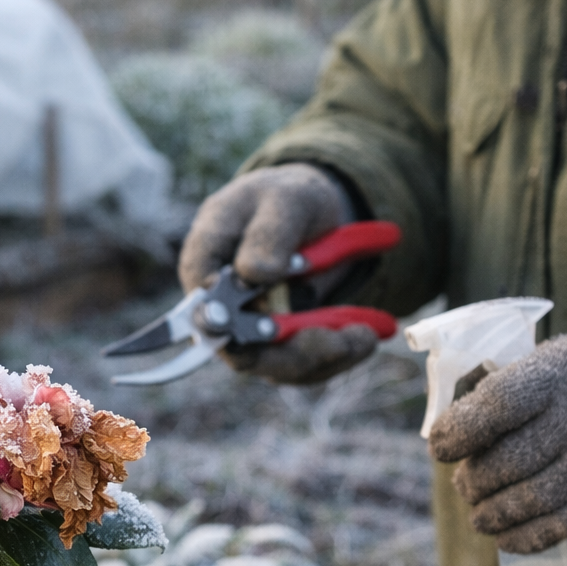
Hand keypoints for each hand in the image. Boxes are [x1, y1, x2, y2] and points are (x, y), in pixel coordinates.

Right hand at [179, 164, 375, 383]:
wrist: (314, 214)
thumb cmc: (287, 199)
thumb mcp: (285, 200)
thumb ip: (268, 233)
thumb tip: (253, 274)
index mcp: (206, 261)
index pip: (201, 305)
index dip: (228, 325)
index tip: (269, 327)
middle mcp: (221, 306)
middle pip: (240, 352)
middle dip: (293, 351)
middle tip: (340, 340)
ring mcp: (248, 330)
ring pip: (277, 366)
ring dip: (324, 356)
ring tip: (364, 335)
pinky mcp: (279, 346)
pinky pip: (304, 367)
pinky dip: (338, 356)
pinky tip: (364, 336)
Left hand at [428, 332, 566, 553]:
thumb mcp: (546, 361)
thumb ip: (497, 392)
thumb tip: (445, 439)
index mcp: (559, 371)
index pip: (499, 404)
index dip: (461, 431)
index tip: (439, 448)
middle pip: (510, 461)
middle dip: (474, 481)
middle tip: (463, 485)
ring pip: (530, 500)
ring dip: (492, 514)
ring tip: (478, 514)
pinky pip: (559, 527)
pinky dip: (523, 537)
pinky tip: (504, 536)